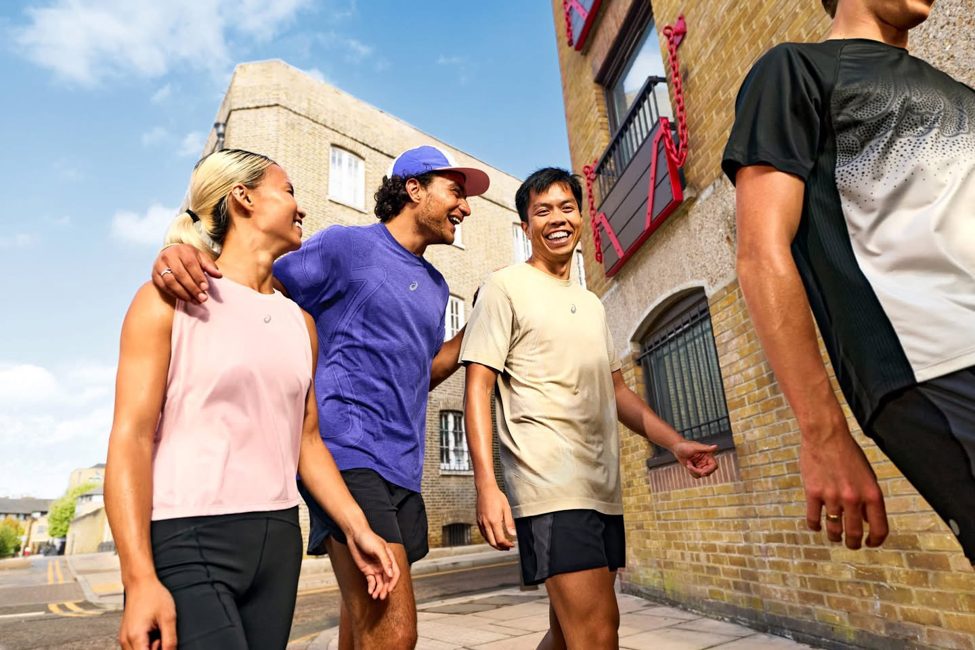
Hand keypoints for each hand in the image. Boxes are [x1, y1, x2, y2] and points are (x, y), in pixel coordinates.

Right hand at [118, 578, 176, 649]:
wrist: (140, 583)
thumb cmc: (153, 595)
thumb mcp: (168, 618)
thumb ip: (170, 640)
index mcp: (136, 637)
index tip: (165, 646)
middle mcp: (126, 640)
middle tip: (161, 637)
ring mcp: (124, 638)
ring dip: (150, 648)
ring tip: (157, 633)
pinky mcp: (126, 636)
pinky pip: (136, 647)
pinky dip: (146, 644)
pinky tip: (152, 633)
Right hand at [152, 244, 220, 303]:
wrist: (170, 253)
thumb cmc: (189, 257)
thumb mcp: (201, 257)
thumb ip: (210, 266)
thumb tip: (219, 275)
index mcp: (182, 250)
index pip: (190, 264)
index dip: (198, 277)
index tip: (206, 288)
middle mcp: (168, 256)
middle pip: (180, 274)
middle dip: (192, 288)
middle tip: (202, 298)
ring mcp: (159, 265)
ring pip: (170, 282)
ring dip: (183, 293)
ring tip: (195, 301)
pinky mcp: (154, 275)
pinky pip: (164, 287)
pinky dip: (175, 294)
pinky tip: (185, 299)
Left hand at [346, 528, 399, 599]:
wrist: (355, 535)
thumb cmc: (368, 538)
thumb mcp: (378, 548)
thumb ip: (385, 561)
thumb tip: (391, 575)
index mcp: (390, 558)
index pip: (395, 573)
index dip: (394, 582)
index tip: (390, 590)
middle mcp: (384, 565)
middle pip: (387, 580)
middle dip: (385, 589)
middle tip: (382, 597)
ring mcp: (376, 568)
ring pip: (380, 582)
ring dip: (378, 590)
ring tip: (375, 596)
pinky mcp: (367, 570)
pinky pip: (371, 581)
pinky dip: (371, 587)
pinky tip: (370, 592)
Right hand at [476, 484, 515, 549]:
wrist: (485, 489)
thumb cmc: (496, 496)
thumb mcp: (506, 509)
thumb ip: (509, 523)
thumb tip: (513, 534)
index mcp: (494, 521)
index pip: (500, 539)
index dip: (506, 545)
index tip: (511, 545)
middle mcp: (486, 523)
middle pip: (492, 542)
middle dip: (500, 547)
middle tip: (507, 547)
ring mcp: (481, 522)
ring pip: (487, 539)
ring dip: (494, 544)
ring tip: (502, 544)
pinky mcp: (478, 521)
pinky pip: (483, 534)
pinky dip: (489, 538)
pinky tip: (493, 537)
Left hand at [671, 440, 718, 477]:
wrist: (677, 447)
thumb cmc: (686, 445)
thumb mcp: (695, 447)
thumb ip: (706, 448)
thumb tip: (716, 446)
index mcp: (708, 455)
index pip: (714, 466)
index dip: (710, 470)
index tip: (702, 473)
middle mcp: (706, 461)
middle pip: (708, 472)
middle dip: (698, 471)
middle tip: (689, 466)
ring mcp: (701, 466)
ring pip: (701, 475)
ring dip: (693, 471)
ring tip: (688, 463)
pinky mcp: (696, 468)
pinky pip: (696, 475)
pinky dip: (691, 472)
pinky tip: (688, 464)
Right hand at [800, 426, 887, 549]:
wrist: (826, 435)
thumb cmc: (848, 453)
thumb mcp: (867, 475)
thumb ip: (868, 498)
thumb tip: (866, 520)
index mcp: (872, 494)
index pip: (879, 528)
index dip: (876, 541)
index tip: (870, 543)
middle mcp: (853, 499)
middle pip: (854, 533)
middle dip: (853, 543)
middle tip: (851, 544)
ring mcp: (832, 497)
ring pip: (834, 529)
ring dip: (835, 537)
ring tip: (834, 537)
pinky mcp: (813, 493)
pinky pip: (813, 518)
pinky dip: (815, 526)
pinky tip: (816, 526)